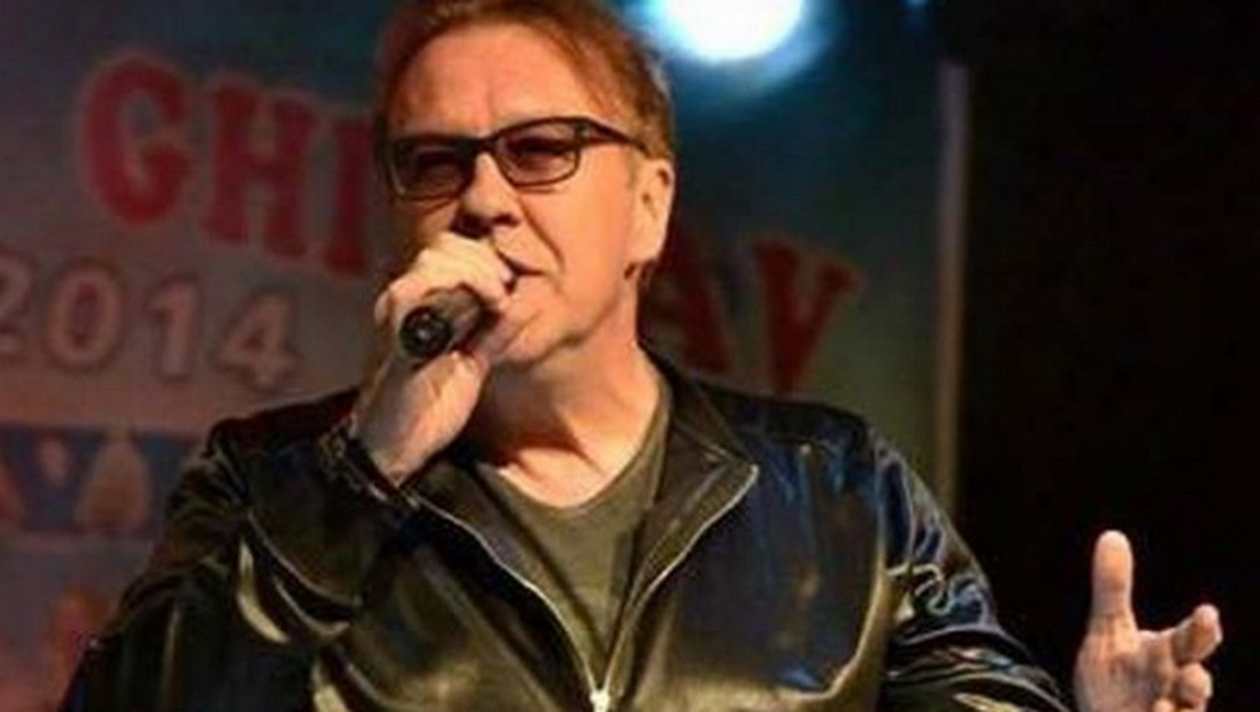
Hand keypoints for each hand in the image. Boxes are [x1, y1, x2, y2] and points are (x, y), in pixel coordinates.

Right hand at [351, 232, 519, 483]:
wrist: (395, 446)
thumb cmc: (431, 407)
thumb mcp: (474, 361)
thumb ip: (494, 330)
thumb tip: (526, 301)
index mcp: (420, 304)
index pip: (450, 250)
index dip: (486, 255)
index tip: (511, 284)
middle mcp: (404, 300)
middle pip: (445, 245)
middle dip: (486, 261)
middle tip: (506, 294)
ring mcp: (398, 311)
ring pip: (436, 257)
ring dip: (478, 270)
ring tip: (498, 300)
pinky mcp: (397, 328)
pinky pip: (422, 286)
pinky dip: (464, 285)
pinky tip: (489, 308)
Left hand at [1074, 531, 1222, 711]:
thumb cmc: (1116, 676)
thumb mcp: (1108, 630)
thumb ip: (1112, 588)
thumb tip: (1112, 535)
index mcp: (1167, 656)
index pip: (1190, 640)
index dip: (1201, 630)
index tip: (1207, 614)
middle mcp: (1173, 688)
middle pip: (1194, 683)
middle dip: (1196, 681)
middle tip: (1192, 675)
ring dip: (1178, 711)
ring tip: (1162, 705)